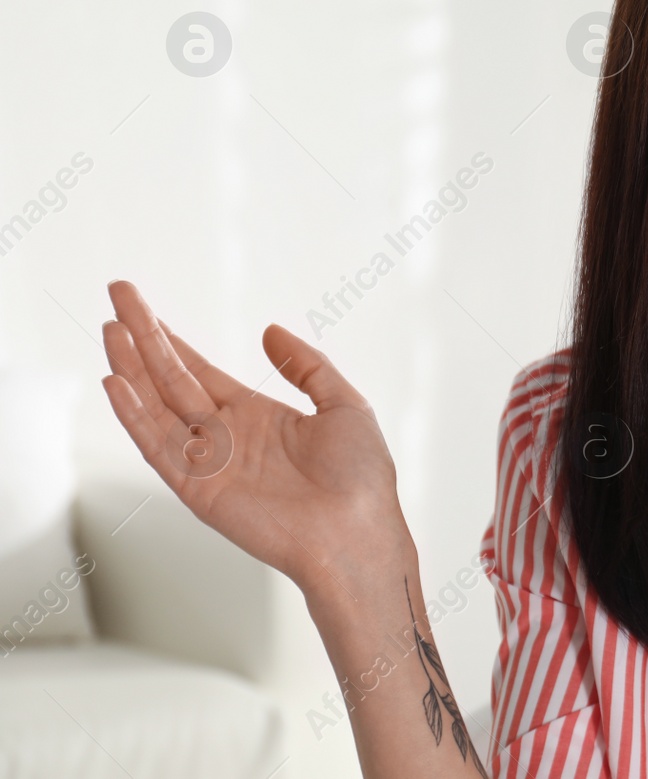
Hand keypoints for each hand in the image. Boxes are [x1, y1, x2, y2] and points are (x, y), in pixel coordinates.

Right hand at [99, 280, 411, 600]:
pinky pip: (158, 446)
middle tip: (116, 293)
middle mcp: (224, 436)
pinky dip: (134, 415)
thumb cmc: (361, 478)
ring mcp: (208, 461)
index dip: (169, 339)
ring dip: (131, 366)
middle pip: (171, 378)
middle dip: (143, 337)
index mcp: (255, 416)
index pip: (198, 371)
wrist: (358, 532)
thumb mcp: (343, 404)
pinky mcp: (198, 488)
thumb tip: (270, 330)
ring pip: (156, 405)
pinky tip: (115, 381)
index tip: (140, 306)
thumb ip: (306, 366)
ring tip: (110, 327)